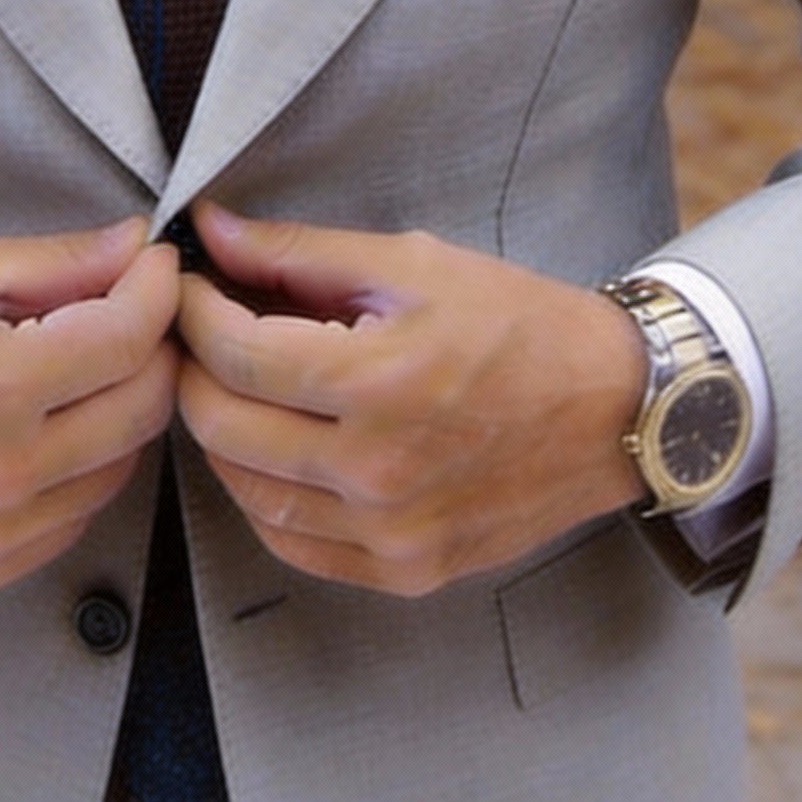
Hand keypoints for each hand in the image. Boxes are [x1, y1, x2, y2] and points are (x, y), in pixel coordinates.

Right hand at [0, 219, 179, 592]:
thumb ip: (58, 262)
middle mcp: (2, 473)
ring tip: (79, 365)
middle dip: (151, 347)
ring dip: (119, 407)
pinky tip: (46, 423)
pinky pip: (78, 512)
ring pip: (121, 465)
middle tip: (127, 309)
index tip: (152, 265)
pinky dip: (83, 464)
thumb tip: (136, 246)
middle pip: (143, 407)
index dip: (156, 290)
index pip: (129, 339)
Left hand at [176, 204, 646, 596]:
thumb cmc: (519, 324)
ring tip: (235, 386)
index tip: (186, 286)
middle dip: (193, 370)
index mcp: (380, 382)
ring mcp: (391, 533)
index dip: (192, 312)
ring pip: (247, 492)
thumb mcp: (413, 263)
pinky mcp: (406, 571)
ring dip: (222, 434)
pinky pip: (294, 543)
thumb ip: (300, 252)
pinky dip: (264, 495)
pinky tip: (275, 449)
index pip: (235, 353)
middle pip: (224, 426)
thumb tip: (211, 230)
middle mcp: (378, 471)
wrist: (615, 409)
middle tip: (199, 333)